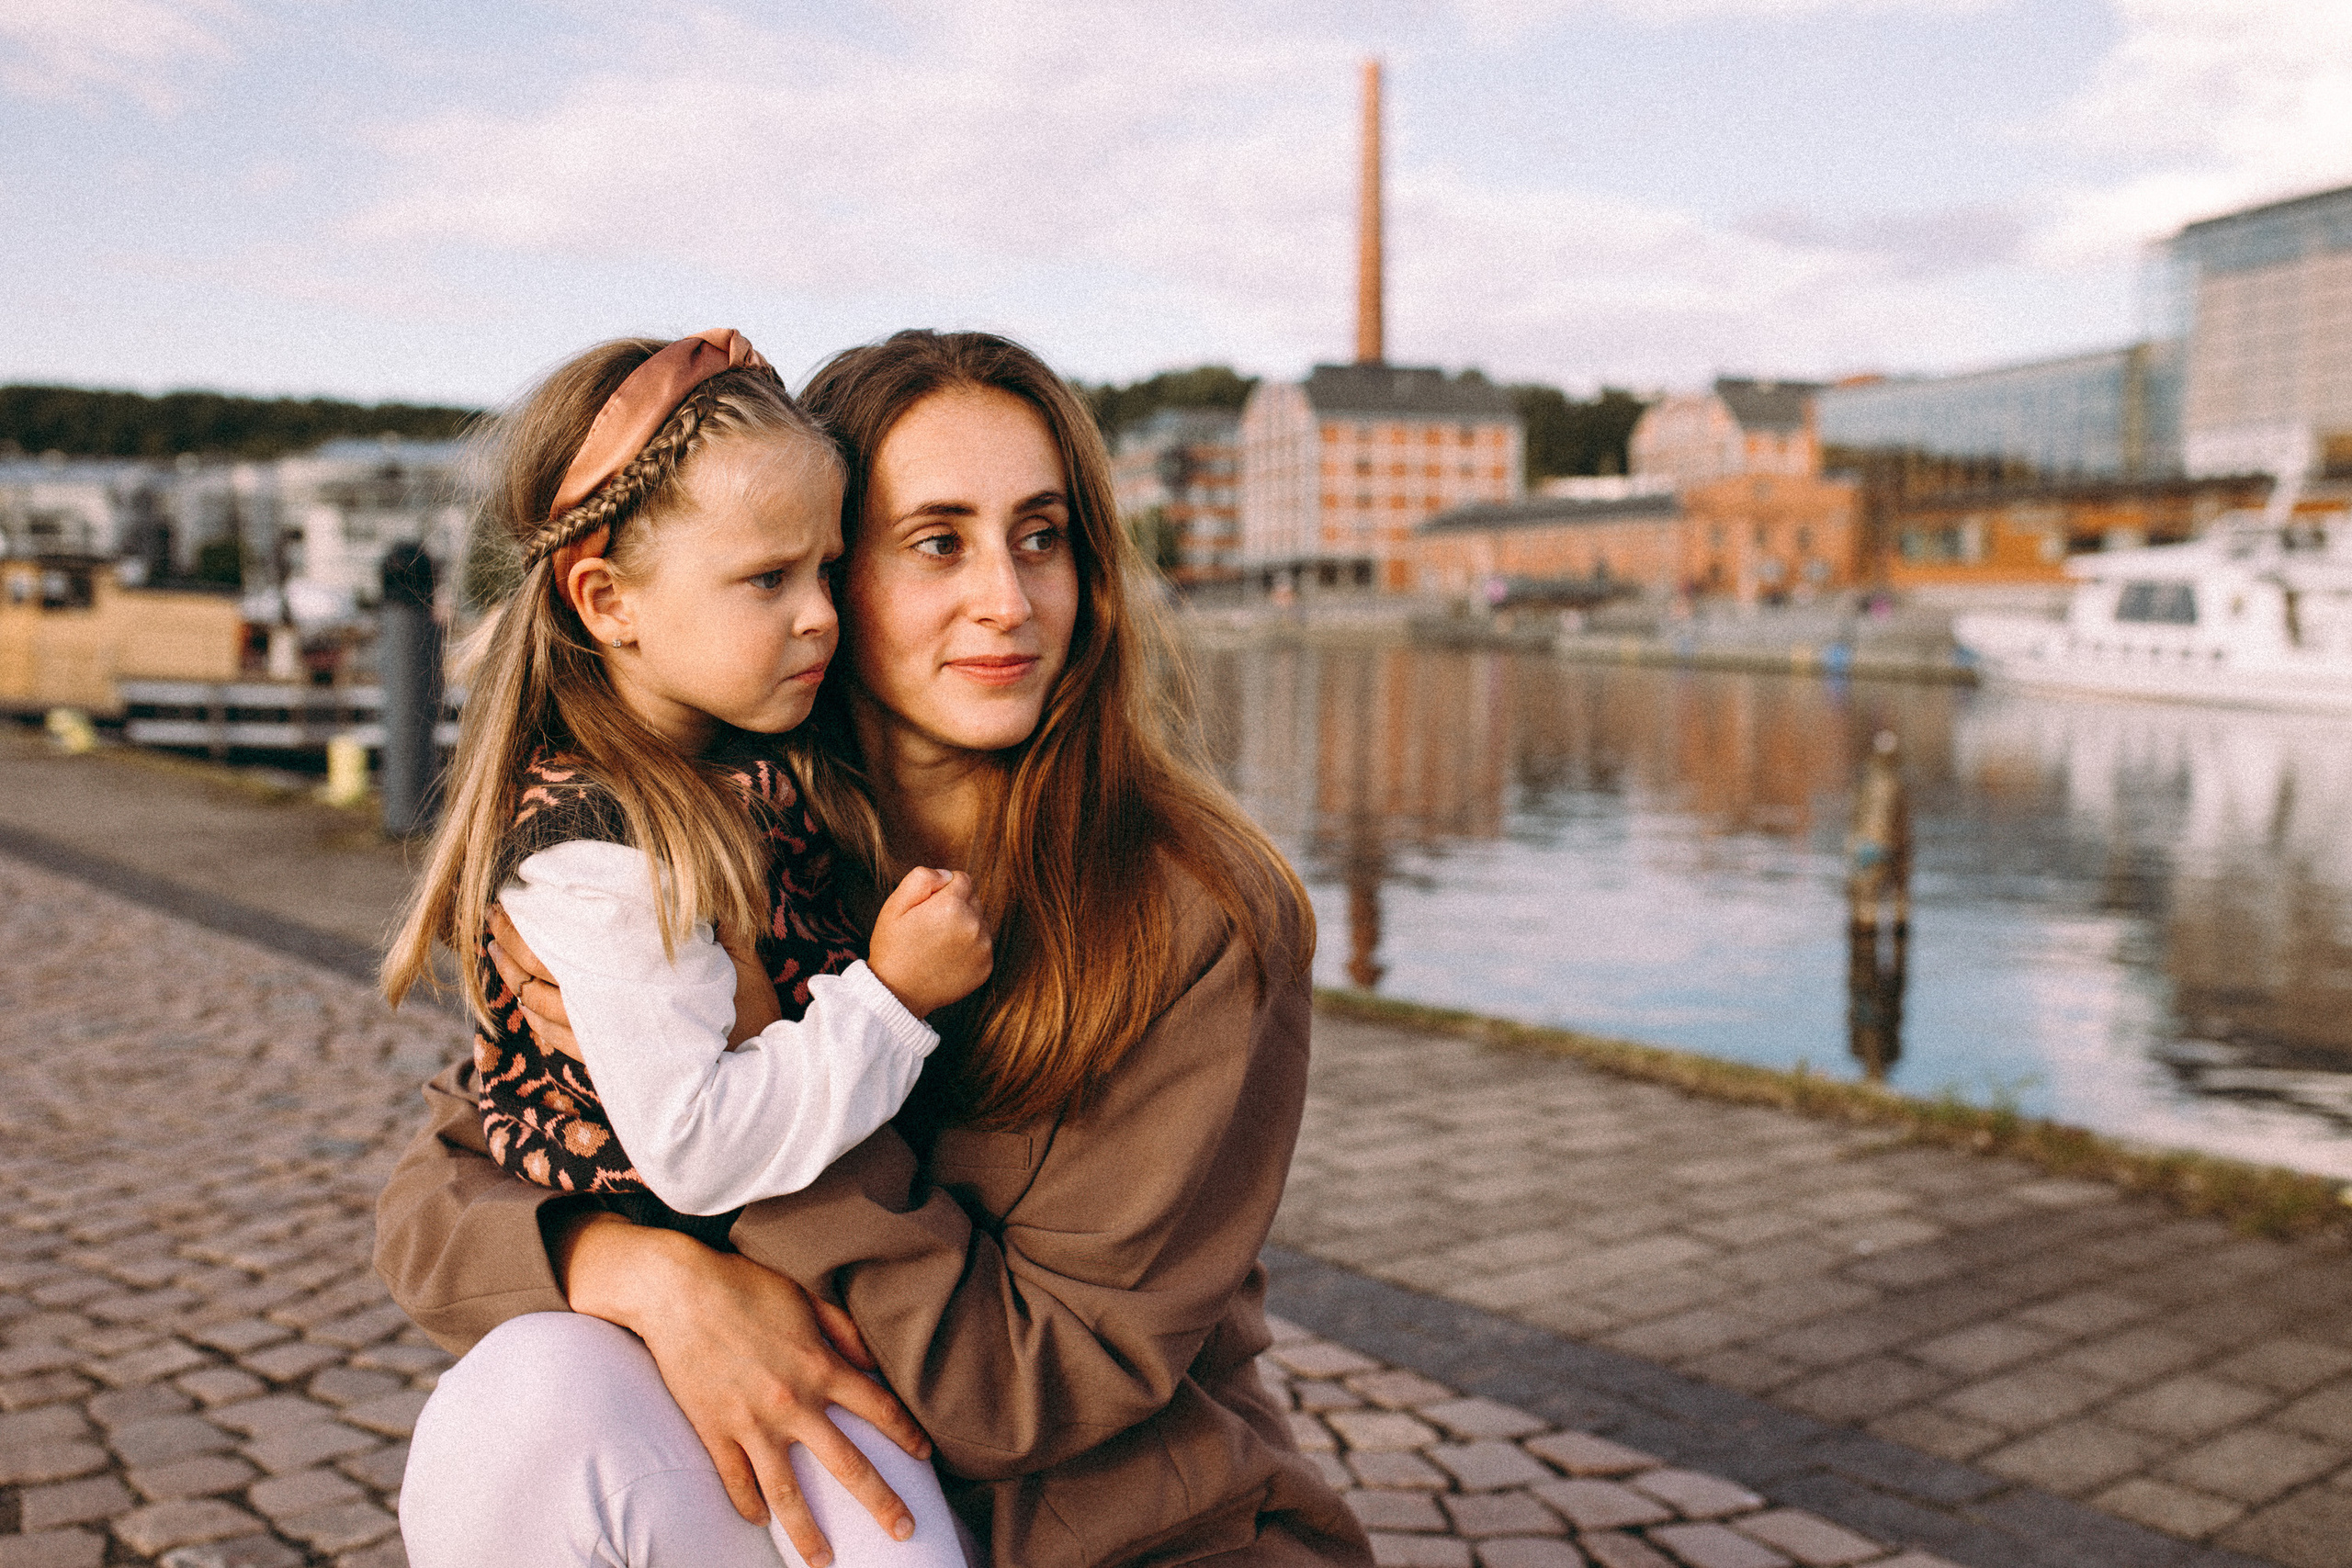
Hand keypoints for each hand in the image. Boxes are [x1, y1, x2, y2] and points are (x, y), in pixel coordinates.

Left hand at [490, 909, 783, 1053]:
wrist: (745, 1097)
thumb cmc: (750, 1027)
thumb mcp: (744, 969)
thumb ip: (721, 930)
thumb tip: (705, 893)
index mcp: (636, 980)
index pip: (566, 946)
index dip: (533, 923)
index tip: (514, 898)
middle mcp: (609, 1010)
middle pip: (541, 973)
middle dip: (512, 943)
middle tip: (493, 917)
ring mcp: (602, 1040)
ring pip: (540, 1006)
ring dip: (513, 978)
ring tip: (496, 952)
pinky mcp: (604, 1064)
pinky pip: (556, 1039)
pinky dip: (535, 1017)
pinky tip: (526, 1002)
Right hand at [557, 1213, 930, 1564]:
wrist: (676, 1291)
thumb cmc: (745, 1285)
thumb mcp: (805, 1295)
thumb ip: (844, 1328)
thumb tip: (873, 1360)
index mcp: (822, 1366)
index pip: (880, 1408)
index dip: (907, 1433)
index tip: (925, 1456)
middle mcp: (794, 1403)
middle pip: (848, 1466)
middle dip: (881, 1502)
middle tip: (903, 1532)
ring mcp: (752, 1423)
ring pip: (788, 1494)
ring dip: (808, 1534)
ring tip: (825, 1562)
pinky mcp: (714, 1431)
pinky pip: (736, 1482)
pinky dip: (749, 1506)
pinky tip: (761, 1523)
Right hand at [866, 868, 991, 1018]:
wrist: (897, 994)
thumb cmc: (893, 947)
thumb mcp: (894, 905)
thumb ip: (921, 878)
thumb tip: (947, 875)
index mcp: (951, 906)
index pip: (961, 878)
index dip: (942, 890)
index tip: (926, 908)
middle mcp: (973, 925)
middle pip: (973, 899)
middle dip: (955, 906)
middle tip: (930, 927)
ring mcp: (983, 947)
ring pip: (980, 921)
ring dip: (964, 926)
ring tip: (938, 944)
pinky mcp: (986, 966)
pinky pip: (983, 944)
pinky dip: (970, 947)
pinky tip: (948, 958)